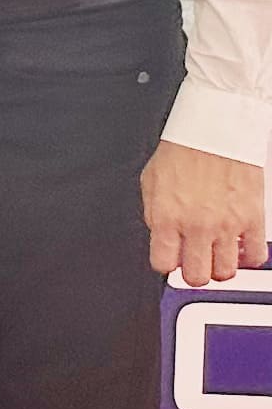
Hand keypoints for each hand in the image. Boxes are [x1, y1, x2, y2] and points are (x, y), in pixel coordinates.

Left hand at [142, 138, 270, 284]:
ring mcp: (228, 226)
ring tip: (216, 253)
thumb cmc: (183, 150)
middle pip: (197, 276)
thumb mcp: (151, 183)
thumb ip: (155, 215)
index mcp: (167, 217)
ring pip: (226, 273)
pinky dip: (248, 258)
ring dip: (220, 267)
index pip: (163, 264)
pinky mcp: (254, 220)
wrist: (215, 131)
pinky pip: (256, 256)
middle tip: (195, 260)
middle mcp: (197, 226)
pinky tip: (239, 247)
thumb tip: (161, 238)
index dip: (167, 263)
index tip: (171, 258)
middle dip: (194, 272)